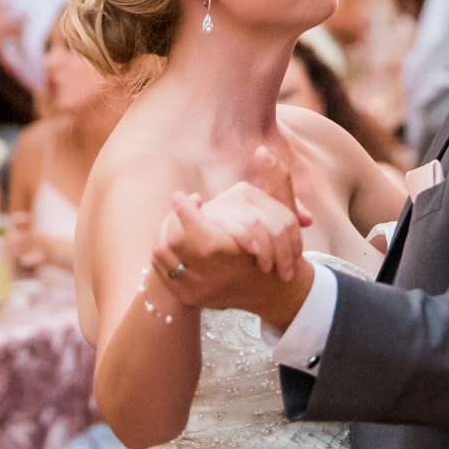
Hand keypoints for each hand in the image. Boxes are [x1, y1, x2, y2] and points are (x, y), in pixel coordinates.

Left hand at [150, 164, 308, 320]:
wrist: (272, 291)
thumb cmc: (280, 249)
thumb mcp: (284, 216)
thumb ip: (276, 181)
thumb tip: (262, 150)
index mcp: (232, 255)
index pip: (197, 233)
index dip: (185, 211)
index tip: (181, 195)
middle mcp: (212, 277)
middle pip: (175, 244)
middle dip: (172, 220)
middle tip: (178, 204)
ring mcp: (198, 290)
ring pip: (165, 257)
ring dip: (165, 234)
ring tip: (174, 220)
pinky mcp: (189, 298)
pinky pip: (164, 273)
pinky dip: (164, 253)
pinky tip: (174, 239)